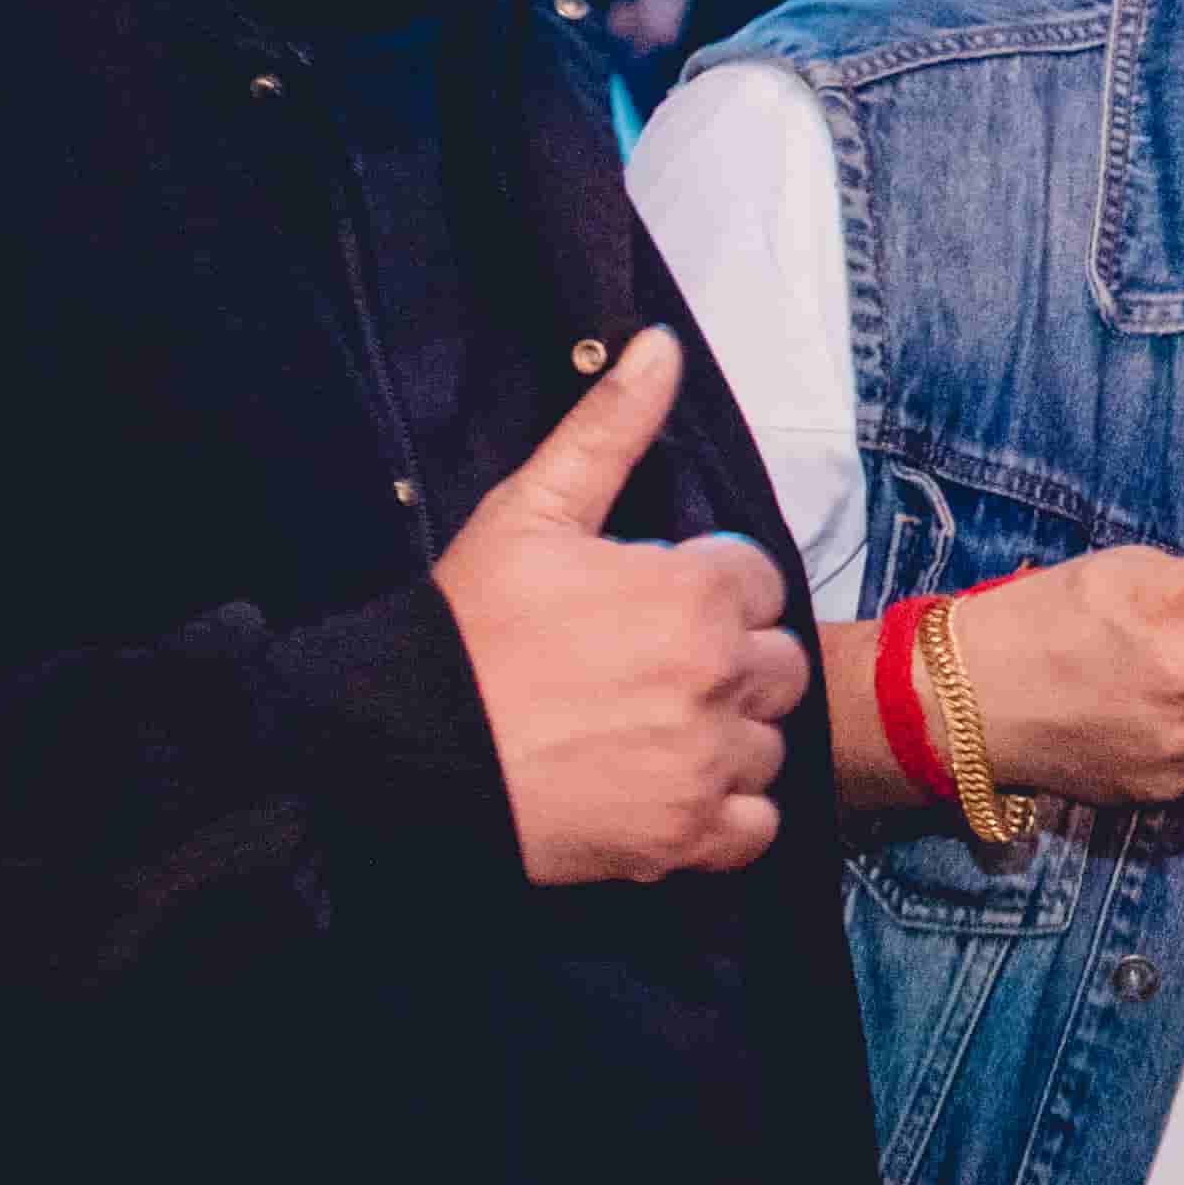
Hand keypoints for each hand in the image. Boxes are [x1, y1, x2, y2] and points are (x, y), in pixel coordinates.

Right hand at [434, 328, 811, 885]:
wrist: (407, 748)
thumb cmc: (467, 629)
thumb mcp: (531, 511)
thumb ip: (608, 427)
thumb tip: (660, 345)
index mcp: (695, 594)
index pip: (757, 580)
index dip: (707, 588)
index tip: (653, 605)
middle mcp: (719, 679)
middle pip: (776, 663)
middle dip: (728, 661)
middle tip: (652, 671)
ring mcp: (709, 764)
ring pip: (769, 742)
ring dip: (728, 736)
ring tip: (653, 731)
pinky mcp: (687, 839)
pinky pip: (756, 824)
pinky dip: (728, 814)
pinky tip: (672, 790)